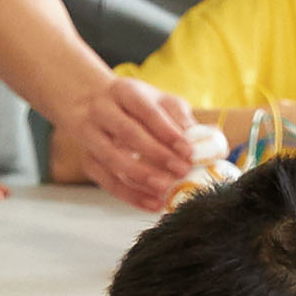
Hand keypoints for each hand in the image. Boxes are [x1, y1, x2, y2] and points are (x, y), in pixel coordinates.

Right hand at [63, 70, 208, 207]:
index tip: (188, 151)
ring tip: (166, 189)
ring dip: (142, 176)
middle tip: (181, 170)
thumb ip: (181, 119)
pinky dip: (131, 195)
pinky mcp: (87, 160)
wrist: (92, 106)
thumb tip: (208, 139)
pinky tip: (152, 203)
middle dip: (157, 154)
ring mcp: (90, 136)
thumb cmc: (136, 106)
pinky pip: (107, 181)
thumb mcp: (159, 102)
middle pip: (128, 133)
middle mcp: (101, 111)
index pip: (146, 111)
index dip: (167, 131)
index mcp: (124, 91)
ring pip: (113, 159)